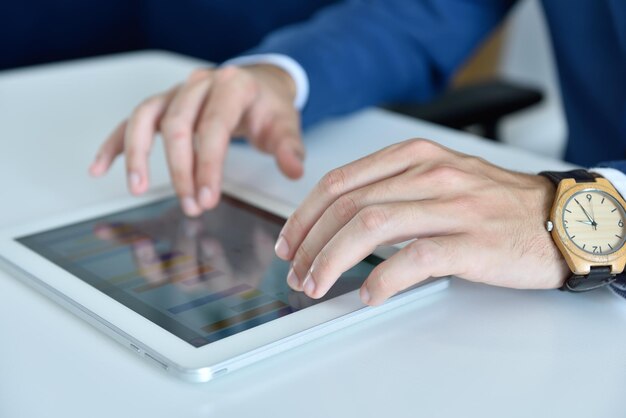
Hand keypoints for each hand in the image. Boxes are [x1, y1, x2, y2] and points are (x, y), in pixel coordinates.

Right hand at [89, 64, 304, 215]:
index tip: (207, 197)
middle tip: (189, 205)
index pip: (213, 128)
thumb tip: (294, 170)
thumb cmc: (268, 106)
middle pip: (177, 126)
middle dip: (180, 171)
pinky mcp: (163, 104)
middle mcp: (200, 85)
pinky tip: (101, 166)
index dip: (207, 166)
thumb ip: (289, 149)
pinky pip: (131, 121)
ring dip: (138, 155)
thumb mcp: (286, 124)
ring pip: (145, 117)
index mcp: (232, 87)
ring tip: (135, 189)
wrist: (258, 85)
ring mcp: (177, 93)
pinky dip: (115, 143)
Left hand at [274, 139, 569, 305]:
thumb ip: (391, 188)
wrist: (557, 217)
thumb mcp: (438, 176)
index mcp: (414, 156)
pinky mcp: (471, 242)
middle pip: (347, 205)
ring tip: (318, 284)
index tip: (291, 240)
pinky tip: (369, 294)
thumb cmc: (494, 202)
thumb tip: (339, 221)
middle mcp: (429, 173)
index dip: (305, 214)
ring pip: (371, 226)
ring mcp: (451, 206)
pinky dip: (383, 278)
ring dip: (333, 260)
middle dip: (311, 242)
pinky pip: (414, 258)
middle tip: (298, 271)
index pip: (340, 181)